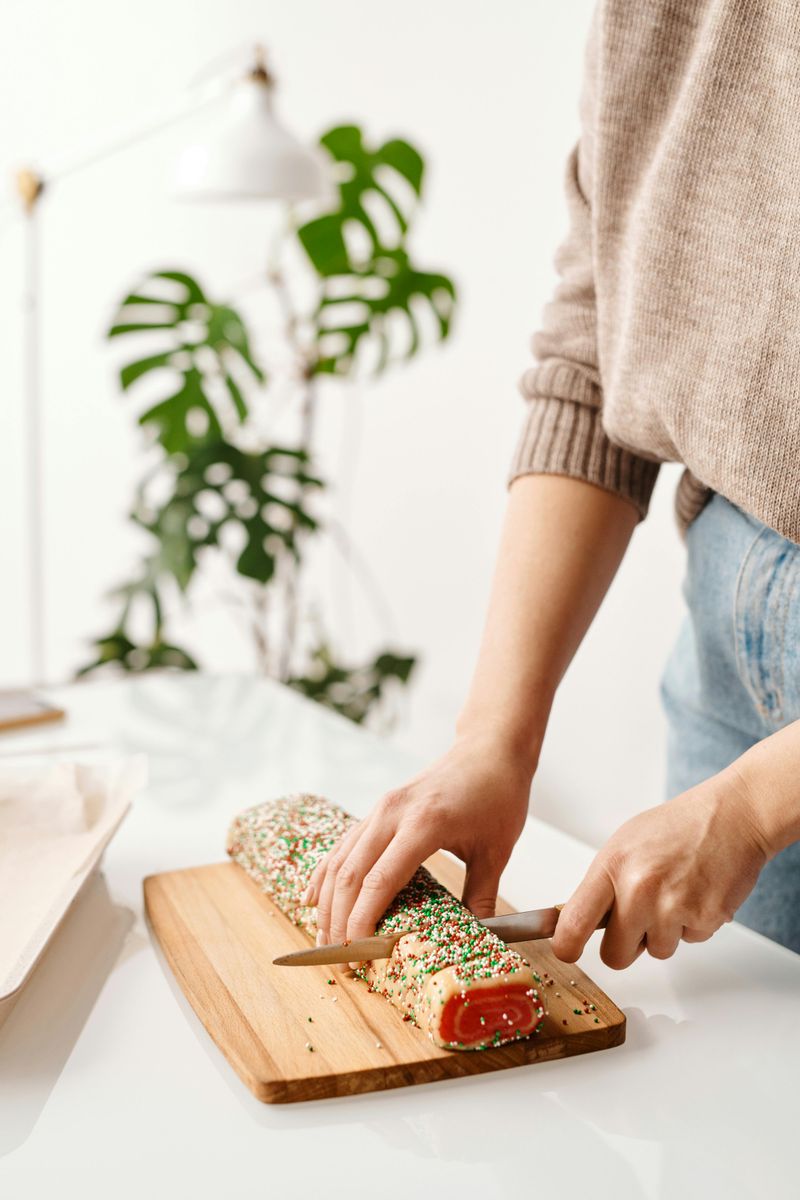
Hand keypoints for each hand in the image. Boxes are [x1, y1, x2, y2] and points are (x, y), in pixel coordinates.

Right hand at [305, 733, 533, 946]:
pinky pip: (344, 844)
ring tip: (323, 938)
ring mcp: (381, 807)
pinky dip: (326, 873)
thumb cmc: (498, 795)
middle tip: (337, 957)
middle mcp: (393, 812)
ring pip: (341, 858)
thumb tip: (477, 941)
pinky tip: (313, 897)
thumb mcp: (497, 851)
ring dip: (327, 900)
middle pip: (351, 872)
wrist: (489, 749)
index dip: (363, 920)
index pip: (380, 879)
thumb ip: (482, 897)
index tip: (358, 954)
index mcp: (424, 823)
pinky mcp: (378, 808)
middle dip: (338, 918)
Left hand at [552, 765, 770, 967]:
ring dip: (664, 932)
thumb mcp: (624, 845)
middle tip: (637, 922)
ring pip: (656, 951)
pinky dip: (692, 924)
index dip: (566, 945)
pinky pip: (689, 941)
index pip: (574, 922)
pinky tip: (696, 893)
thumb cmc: (676, 828)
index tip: (568, 951)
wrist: (730, 817)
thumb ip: (603, 885)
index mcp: (612, 867)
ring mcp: (673, 907)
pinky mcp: (706, 918)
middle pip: (615, 956)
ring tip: (675, 893)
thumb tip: (578, 921)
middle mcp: (639, 889)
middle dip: (624, 947)